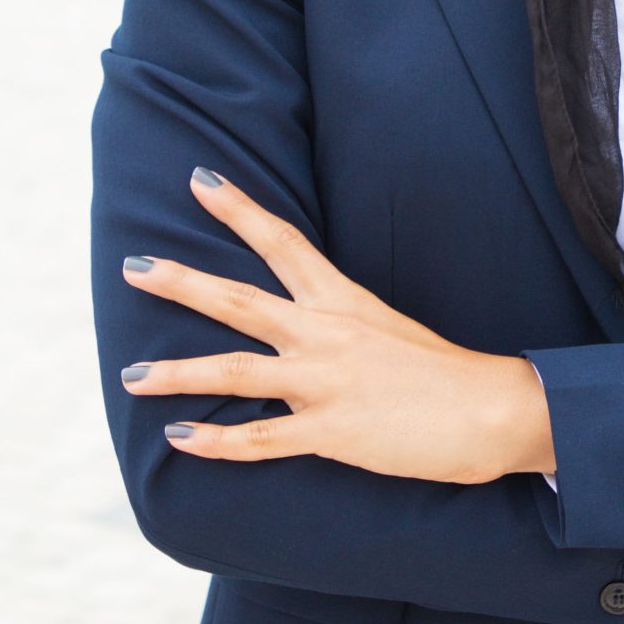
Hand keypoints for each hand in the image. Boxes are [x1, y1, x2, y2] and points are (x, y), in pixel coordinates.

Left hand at [119, 171, 550, 484]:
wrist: (491, 410)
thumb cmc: (446, 374)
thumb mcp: (389, 330)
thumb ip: (343, 328)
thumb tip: (309, 331)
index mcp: (343, 301)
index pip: (283, 242)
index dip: (239, 209)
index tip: (200, 180)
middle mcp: (326, 333)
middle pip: (239, 300)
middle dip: (183, 283)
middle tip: (135, 266)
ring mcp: (325, 383)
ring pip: (234, 371)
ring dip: (177, 373)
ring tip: (132, 375)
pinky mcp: (330, 431)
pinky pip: (260, 439)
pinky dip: (217, 442)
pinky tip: (182, 441)